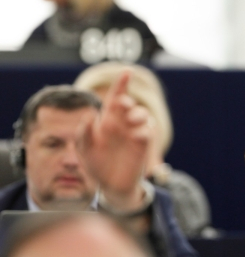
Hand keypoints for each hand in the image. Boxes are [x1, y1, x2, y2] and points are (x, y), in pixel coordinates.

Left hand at [78, 72, 150, 210]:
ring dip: (138, 114)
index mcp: (107, 120)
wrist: (111, 185)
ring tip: (131, 120)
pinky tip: (136, 137)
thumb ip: (83, 133)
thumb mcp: (84, 149)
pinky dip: (143, 131)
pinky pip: (147, 132)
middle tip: (122, 105)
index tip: (128, 71)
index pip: (115, 97)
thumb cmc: (96, 164)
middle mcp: (122, 123)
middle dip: (127, 101)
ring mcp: (134, 133)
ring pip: (142, 114)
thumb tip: (89, 116)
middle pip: (129, 104)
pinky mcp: (143, 145)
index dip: (122, 84)